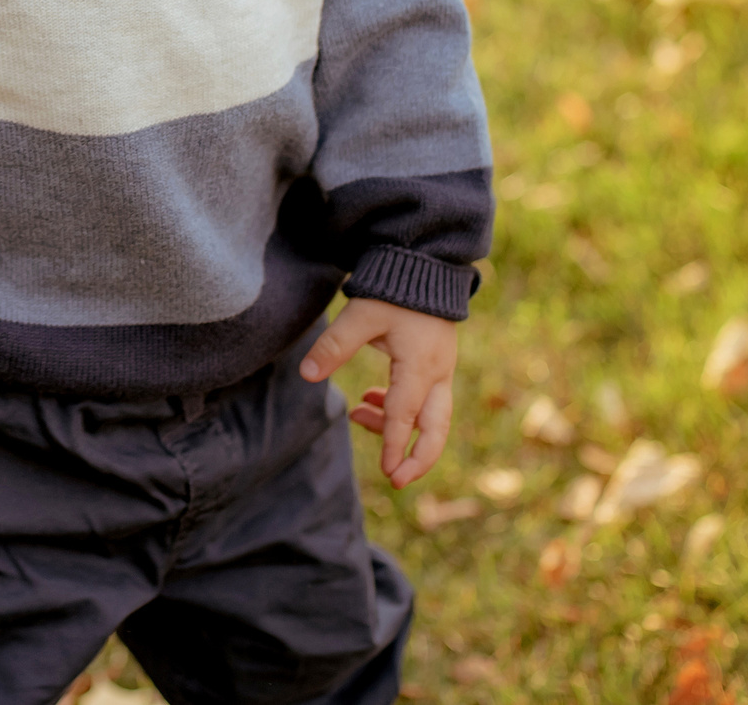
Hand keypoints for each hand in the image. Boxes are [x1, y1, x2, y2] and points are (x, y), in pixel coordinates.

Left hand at [297, 297, 457, 487]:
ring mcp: (440, 371)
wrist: (425, 266)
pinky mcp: (434, 366)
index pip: (405, 413)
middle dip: (418, 458)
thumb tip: (307, 374)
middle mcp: (437, 373)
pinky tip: (370, 403)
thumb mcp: (361, 314)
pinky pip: (424, 401)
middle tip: (396, 480)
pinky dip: (399, 410)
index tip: (386, 472)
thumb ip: (335, 345)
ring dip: (401, 431)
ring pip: (432, 418)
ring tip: (358, 419)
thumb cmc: (395, 290)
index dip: (393, 442)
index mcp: (420, 364)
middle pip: (436, 428)